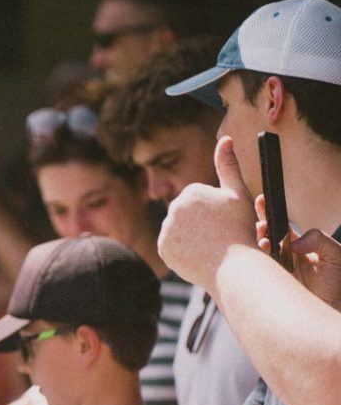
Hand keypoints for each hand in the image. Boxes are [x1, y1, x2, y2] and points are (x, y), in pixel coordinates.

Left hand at [158, 136, 258, 290]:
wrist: (234, 266)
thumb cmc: (241, 230)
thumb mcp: (239, 195)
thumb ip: (228, 166)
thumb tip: (225, 139)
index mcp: (192, 191)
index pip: (200, 201)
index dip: (216, 213)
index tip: (225, 223)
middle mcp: (174, 207)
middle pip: (188, 215)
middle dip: (201, 224)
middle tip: (219, 236)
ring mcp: (166, 229)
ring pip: (180, 230)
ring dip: (191, 237)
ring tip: (210, 246)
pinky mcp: (162, 248)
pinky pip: (172, 247)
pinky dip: (183, 251)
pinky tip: (199, 254)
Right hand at [256, 198, 340, 309]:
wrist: (333, 308)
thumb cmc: (337, 283)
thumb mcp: (335, 254)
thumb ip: (318, 240)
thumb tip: (295, 242)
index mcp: (296, 245)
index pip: (279, 226)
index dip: (268, 212)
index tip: (261, 200)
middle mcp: (282, 255)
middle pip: (264, 234)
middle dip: (258, 224)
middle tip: (260, 221)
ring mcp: (274, 269)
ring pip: (258, 251)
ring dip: (258, 242)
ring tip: (264, 240)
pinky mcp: (269, 282)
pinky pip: (257, 269)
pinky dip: (256, 258)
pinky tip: (263, 250)